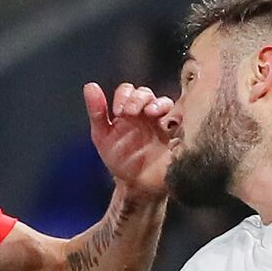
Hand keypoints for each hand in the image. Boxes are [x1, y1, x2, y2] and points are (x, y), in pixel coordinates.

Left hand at [85, 82, 174, 200]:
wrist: (135, 185)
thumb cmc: (119, 159)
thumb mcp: (102, 136)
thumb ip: (97, 112)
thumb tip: (90, 86)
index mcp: (128, 111)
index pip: (128, 91)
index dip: (124, 96)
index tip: (118, 111)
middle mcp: (145, 114)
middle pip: (146, 93)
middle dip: (138, 99)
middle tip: (130, 113)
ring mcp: (161, 123)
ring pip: (165, 102)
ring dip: (158, 104)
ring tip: (151, 113)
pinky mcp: (176, 135)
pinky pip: (181, 120)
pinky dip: (177, 116)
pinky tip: (168, 124)